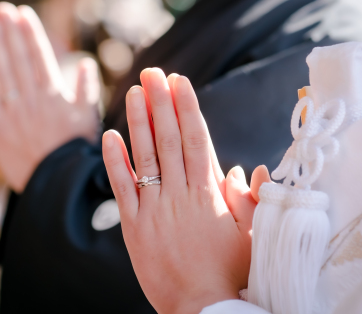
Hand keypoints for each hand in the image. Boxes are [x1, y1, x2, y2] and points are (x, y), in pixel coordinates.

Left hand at [0, 2, 99, 191]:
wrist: (56, 186)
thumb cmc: (76, 151)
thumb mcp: (88, 119)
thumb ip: (85, 90)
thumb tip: (84, 63)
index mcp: (55, 96)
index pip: (40, 56)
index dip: (31, 33)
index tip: (24, 12)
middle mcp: (33, 101)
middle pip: (20, 59)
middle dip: (11, 31)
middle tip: (3, 8)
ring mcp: (14, 114)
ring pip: (4, 73)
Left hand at [102, 68, 256, 313]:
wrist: (202, 310)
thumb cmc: (231, 273)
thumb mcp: (252, 235)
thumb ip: (248, 200)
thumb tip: (244, 169)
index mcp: (208, 194)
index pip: (197, 139)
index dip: (187, 107)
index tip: (180, 81)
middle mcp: (179, 195)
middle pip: (169, 139)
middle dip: (161, 102)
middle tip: (153, 72)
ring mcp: (154, 209)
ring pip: (145, 156)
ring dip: (139, 121)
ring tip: (134, 90)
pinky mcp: (134, 227)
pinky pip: (122, 188)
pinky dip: (115, 162)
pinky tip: (110, 136)